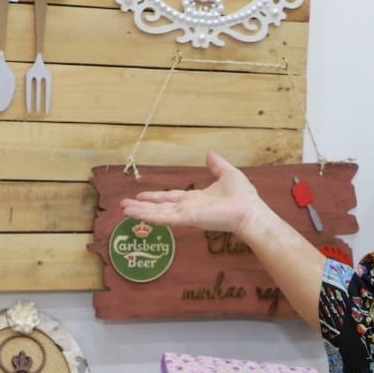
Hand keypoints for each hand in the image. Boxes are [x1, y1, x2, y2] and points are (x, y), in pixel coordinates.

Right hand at [121, 151, 269, 235]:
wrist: (249, 210)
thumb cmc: (243, 196)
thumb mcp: (227, 173)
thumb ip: (216, 165)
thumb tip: (209, 153)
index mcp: (196, 199)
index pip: (171, 198)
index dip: (156, 197)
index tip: (142, 195)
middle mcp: (188, 208)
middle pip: (160, 206)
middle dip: (142, 206)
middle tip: (125, 205)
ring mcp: (185, 215)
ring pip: (157, 213)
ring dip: (140, 210)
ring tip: (123, 209)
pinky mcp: (186, 219)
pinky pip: (163, 217)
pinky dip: (147, 215)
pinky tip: (134, 213)